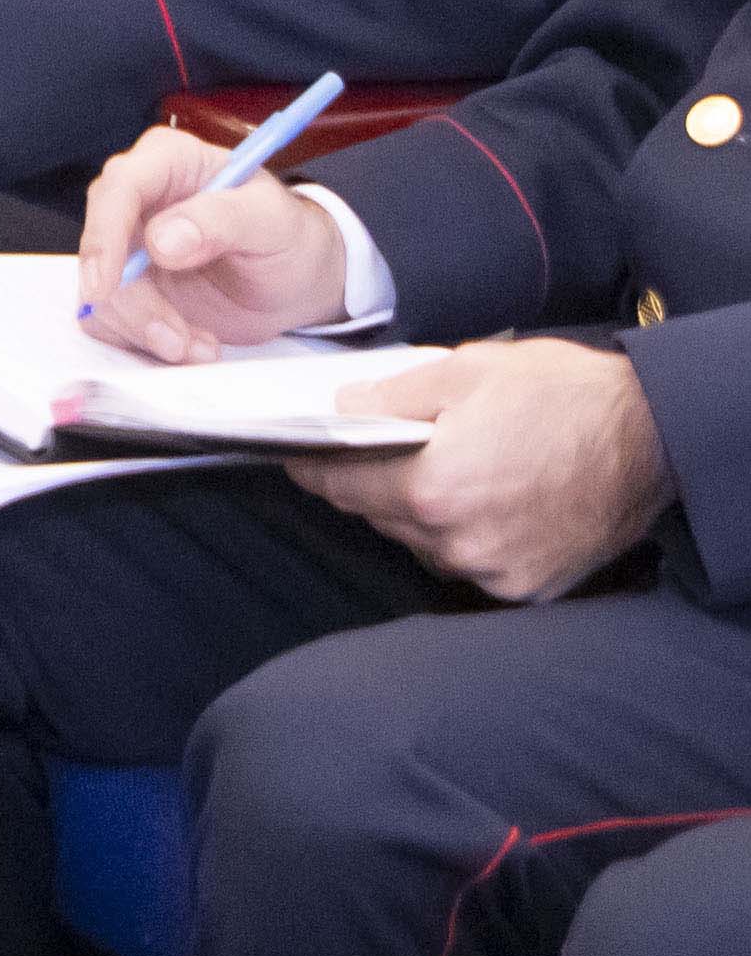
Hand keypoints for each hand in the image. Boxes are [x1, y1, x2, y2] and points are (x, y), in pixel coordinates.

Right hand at [73, 123, 355, 361]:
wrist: (294, 280)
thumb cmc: (287, 236)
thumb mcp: (272, 221)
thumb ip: (222, 220)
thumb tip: (161, 241)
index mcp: (168, 161)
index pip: (118, 188)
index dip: (103, 236)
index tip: (106, 285)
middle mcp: (137, 199)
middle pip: (100, 248)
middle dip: (134, 303)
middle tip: (176, 340)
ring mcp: (126, 246)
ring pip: (103, 293)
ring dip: (147, 330)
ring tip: (201, 345)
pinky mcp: (126, 287)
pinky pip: (111, 320)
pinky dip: (146, 342)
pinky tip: (193, 343)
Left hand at [296, 338, 672, 603]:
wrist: (656, 436)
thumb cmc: (565, 397)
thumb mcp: (462, 370)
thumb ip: (388, 397)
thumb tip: (343, 410)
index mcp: (432, 489)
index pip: (338, 485)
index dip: (314, 464)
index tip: (300, 453)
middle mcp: (458, 542)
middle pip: (378, 515)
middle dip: (371, 481)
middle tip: (383, 448)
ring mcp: (495, 570)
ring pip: (421, 542)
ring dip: (419, 510)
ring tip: (448, 468)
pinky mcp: (528, 585)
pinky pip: (469, 560)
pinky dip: (464, 533)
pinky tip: (487, 498)